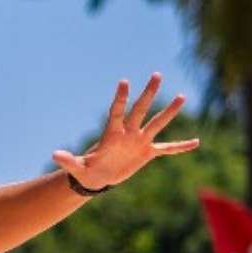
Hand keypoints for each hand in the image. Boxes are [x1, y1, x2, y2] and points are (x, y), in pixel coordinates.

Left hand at [52, 73, 200, 190]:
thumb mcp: (76, 167)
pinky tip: (196, 142)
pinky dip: (180, 147)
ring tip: (182, 96)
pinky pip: (167, 148)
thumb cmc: (85, 170)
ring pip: (157, 123)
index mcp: (111, 133)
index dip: (120, 97)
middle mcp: (127, 133)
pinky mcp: (146, 152)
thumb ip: (68, 160)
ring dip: (169, 111)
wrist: (97, 177)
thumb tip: (55, 155)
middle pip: (140, 109)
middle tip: (156, 74)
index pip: (116, 111)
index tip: (124, 82)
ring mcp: (138, 141)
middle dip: (148, 93)